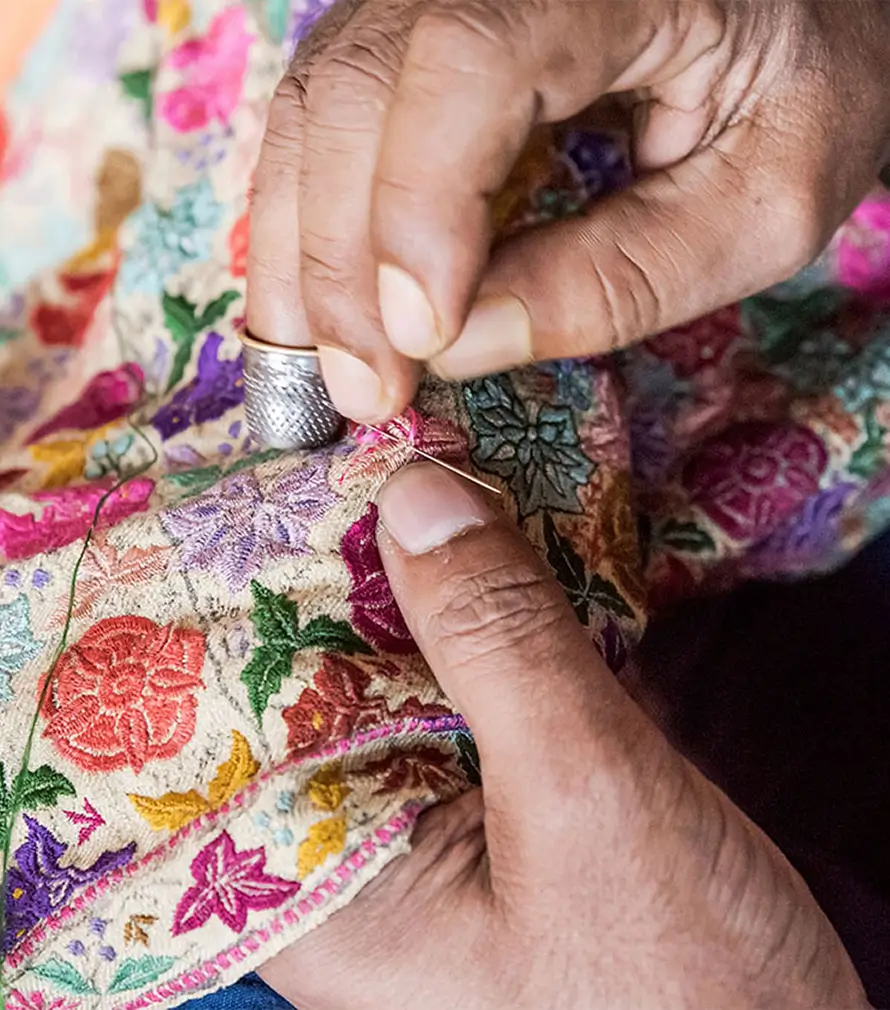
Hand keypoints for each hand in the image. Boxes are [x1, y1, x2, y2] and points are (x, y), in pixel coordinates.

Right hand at [247, 0, 889, 423]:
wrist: (789, 15)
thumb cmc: (800, 97)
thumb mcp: (759, 205)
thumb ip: (620, 277)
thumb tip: (455, 346)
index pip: (467, 62)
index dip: (420, 206)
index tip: (423, 339)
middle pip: (358, 91)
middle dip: (343, 266)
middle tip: (366, 395)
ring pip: (315, 109)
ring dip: (302, 257)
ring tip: (323, 374)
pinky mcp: (406, 36)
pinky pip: (320, 121)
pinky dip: (304, 225)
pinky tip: (312, 310)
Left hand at [258, 463, 867, 1009]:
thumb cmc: (683, 990)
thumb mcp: (586, 805)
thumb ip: (497, 645)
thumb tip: (414, 494)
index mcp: (313, 881)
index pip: (217, 707)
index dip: (225, 586)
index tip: (259, 470)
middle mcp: (347, 843)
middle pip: (307, 665)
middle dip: (337, 558)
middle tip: (358, 438)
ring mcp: (425, 813)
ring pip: (396, 660)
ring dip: (425, 571)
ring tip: (433, 463)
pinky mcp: (494, 791)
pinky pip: (467, 677)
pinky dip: (490, 609)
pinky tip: (504, 541)